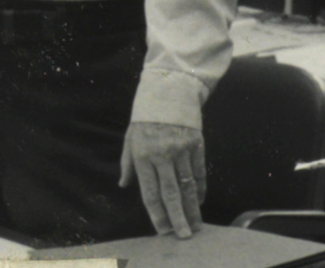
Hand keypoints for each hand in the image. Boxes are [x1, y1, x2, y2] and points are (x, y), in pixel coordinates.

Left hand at [119, 122, 205, 238]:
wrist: (168, 88)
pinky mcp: (196, 143)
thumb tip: (124, 185)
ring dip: (193, 208)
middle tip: (184, 236)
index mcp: (142, 155)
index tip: (163, 231)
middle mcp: (162, 154)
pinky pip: (199, 172)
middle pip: (171, 193)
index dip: (157, 214)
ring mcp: (180, 149)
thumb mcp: (130, 137)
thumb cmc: (145, 115)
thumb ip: (127, 163)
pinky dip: (200, 188)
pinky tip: (200, 201)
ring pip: (188, 186)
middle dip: (178, 218)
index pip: (150, 192)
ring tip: (196, 226)